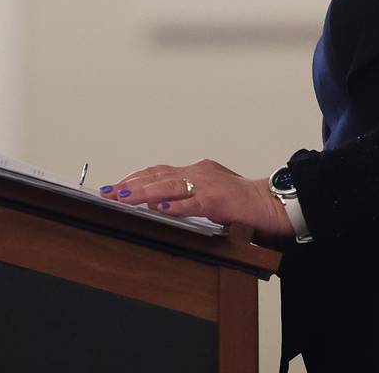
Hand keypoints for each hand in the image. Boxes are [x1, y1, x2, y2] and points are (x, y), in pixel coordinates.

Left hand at [100, 159, 293, 238]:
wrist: (270, 202)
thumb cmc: (242, 201)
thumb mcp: (209, 194)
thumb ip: (186, 196)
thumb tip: (159, 204)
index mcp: (196, 170)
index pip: (159, 171)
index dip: (135, 178)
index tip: (115, 186)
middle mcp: (199, 172)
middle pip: (158, 176)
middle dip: (130, 185)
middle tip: (108, 192)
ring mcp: (208, 184)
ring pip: (169, 186)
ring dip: (143, 192)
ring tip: (123, 198)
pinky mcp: (218, 200)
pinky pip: (193, 203)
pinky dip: (175, 205)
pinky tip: (159, 207)